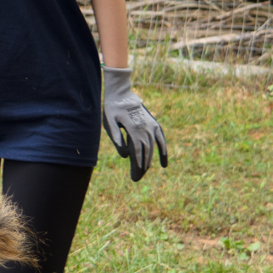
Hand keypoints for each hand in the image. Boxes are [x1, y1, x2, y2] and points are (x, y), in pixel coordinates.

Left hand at [101, 66, 166, 181]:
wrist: (121, 93)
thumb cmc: (112, 108)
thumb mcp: (109, 122)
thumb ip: (116, 138)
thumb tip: (125, 156)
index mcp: (133, 129)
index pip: (137, 152)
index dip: (137, 165)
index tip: (135, 177)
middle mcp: (145, 128)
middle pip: (145, 152)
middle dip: (142, 167)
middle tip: (136, 179)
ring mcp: (151, 126)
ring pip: (153, 148)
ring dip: (150, 161)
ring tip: (144, 172)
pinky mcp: (154, 124)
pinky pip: (161, 139)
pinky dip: (163, 152)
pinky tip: (164, 165)